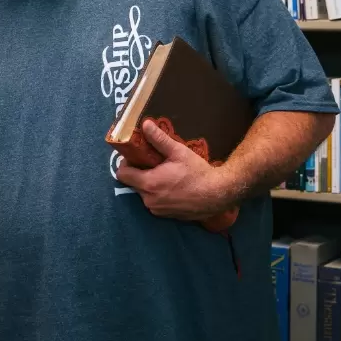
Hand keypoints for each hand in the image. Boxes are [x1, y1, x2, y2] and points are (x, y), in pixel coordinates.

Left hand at [115, 119, 235, 222]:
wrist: (218, 195)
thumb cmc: (198, 172)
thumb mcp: (178, 152)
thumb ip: (159, 139)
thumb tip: (145, 124)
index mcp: (149, 183)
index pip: (122, 174)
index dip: (125, 164)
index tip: (135, 157)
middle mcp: (149, 200)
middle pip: (133, 184)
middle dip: (138, 173)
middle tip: (151, 162)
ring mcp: (157, 210)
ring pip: (144, 194)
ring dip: (149, 184)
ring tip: (164, 173)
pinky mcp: (166, 216)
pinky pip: (155, 203)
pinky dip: (158, 194)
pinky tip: (172, 186)